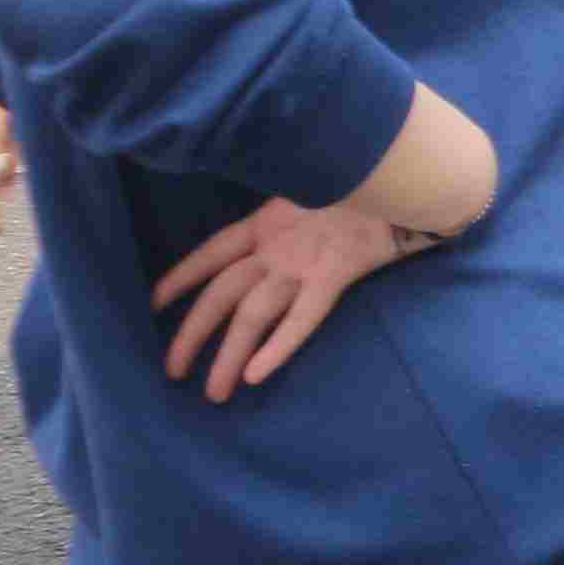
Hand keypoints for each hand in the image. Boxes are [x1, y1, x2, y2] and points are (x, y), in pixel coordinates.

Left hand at [151, 196, 418, 402]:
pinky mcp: (336, 273)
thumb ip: (295, 214)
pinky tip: (256, 374)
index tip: (153, 303)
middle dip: (193, 332)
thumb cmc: (369, 181)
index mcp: (270, 220)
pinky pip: (302, 317)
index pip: (213, 252)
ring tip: (214, 391)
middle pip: (222, 292)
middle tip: (172, 371)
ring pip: (253, 313)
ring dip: (228, 354)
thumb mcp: (316, 188)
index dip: (181, 277)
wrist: (410, 173)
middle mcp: (278, 244)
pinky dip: (277, 347)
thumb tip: (278, 234)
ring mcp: (304, 260)